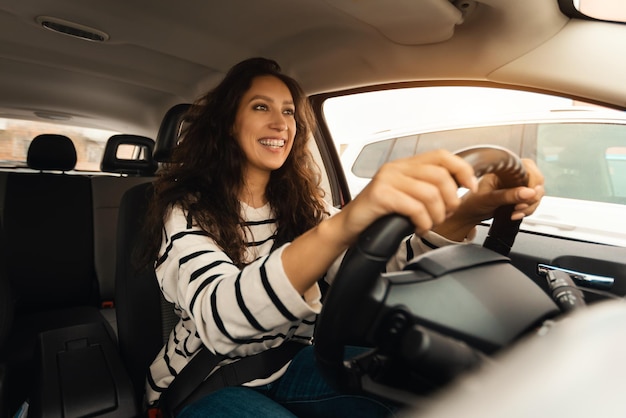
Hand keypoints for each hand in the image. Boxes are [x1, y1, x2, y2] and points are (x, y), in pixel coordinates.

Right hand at [341, 149, 477, 237]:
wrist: (349, 226)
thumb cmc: (378, 215)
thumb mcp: (406, 197)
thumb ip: (427, 189)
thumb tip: (459, 190)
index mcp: (405, 165)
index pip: (442, 156)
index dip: (462, 170)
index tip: (471, 187)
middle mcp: (396, 168)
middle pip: (440, 175)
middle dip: (451, 200)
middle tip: (445, 215)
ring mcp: (387, 180)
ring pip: (430, 193)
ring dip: (437, 215)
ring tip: (430, 224)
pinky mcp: (381, 195)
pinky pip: (415, 207)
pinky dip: (424, 222)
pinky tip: (418, 228)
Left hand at [433, 158, 544, 240]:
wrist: (468, 213)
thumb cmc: (472, 201)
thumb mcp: (489, 198)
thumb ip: (509, 195)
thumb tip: (529, 192)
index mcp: (505, 169)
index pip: (529, 169)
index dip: (532, 183)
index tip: (528, 195)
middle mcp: (513, 175)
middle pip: (537, 182)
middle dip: (532, 197)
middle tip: (520, 206)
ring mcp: (517, 186)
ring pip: (536, 194)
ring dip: (530, 206)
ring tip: (516, 212)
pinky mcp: (519, 197)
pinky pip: (532, 202)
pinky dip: (527, 210)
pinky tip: (516, 214)